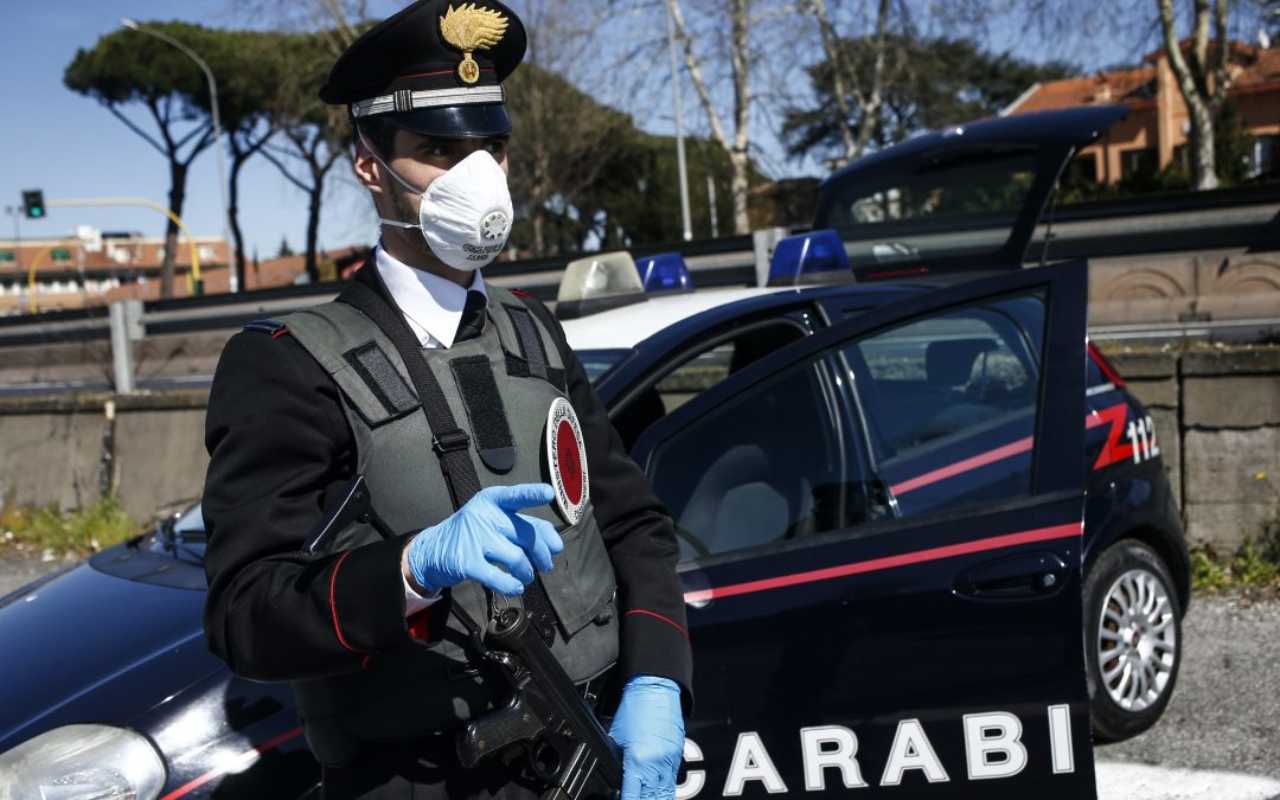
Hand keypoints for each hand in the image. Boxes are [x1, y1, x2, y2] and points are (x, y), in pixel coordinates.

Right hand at [404, 483, 563, 596]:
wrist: (435, 550)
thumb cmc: (477, 533)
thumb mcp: (498, 520)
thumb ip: (528, 526)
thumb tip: (556, 546)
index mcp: (493, 500)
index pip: (516, 496)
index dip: (533, 494)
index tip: (549, 493)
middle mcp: (484, 515)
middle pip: (527, 535)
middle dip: (542, 554)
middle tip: (545, 565)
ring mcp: (474, 538)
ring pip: (517, 558)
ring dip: (527, 572)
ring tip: (525, 575)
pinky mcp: (467, 562)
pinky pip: (498, 577)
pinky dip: (511, 585)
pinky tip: (515, 586)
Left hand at [608, 676, 683, 799]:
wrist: (655, 689)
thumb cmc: (635, 707)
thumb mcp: (616, 736)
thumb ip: (618, 759)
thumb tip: (618, 774)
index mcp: (637, 759)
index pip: (632, 795)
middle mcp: (655, 763)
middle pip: (651, 798)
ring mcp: (669, 760)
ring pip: (664, 793)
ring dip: (658, 799)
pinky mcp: (677, 754)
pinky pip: (672, 779)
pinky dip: (666, 789)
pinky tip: (662, 795)